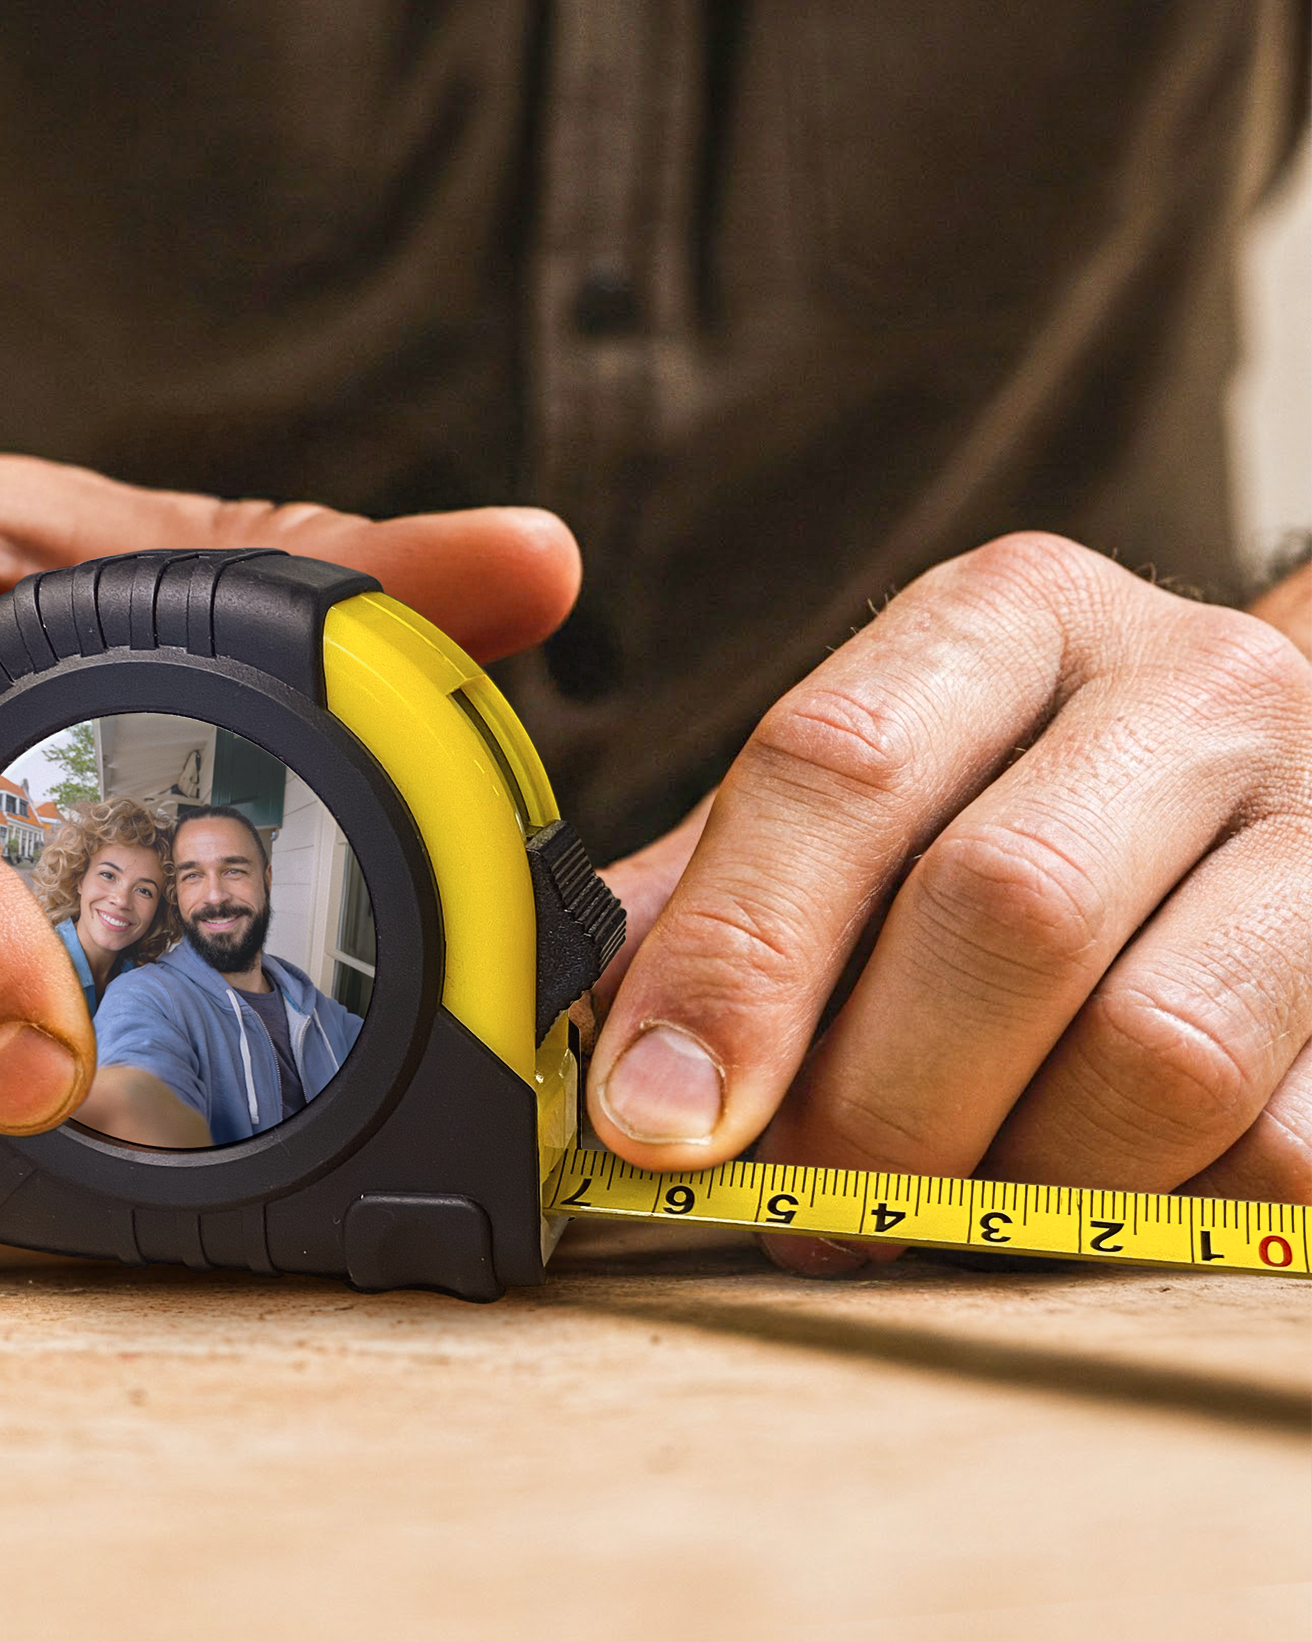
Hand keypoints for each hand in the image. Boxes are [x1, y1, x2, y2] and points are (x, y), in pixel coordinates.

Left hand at [584, 532, 1311, 1271]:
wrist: (1268, 783)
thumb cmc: (1012, 803)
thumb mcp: (867, 796)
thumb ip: (716, 899)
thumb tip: (582, 1055)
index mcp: (1001, 617)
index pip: (839, 767)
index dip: (737, 959)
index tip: (657, 1118)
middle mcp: (1181, 685)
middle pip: (1002, 909)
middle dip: (872, 1101)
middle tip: (800, 1201)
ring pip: (1154, 1048)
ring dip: (1010, 1176)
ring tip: (930, 1209)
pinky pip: (1280, 1150)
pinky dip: (1153, 1208)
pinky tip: (1080, 1185)